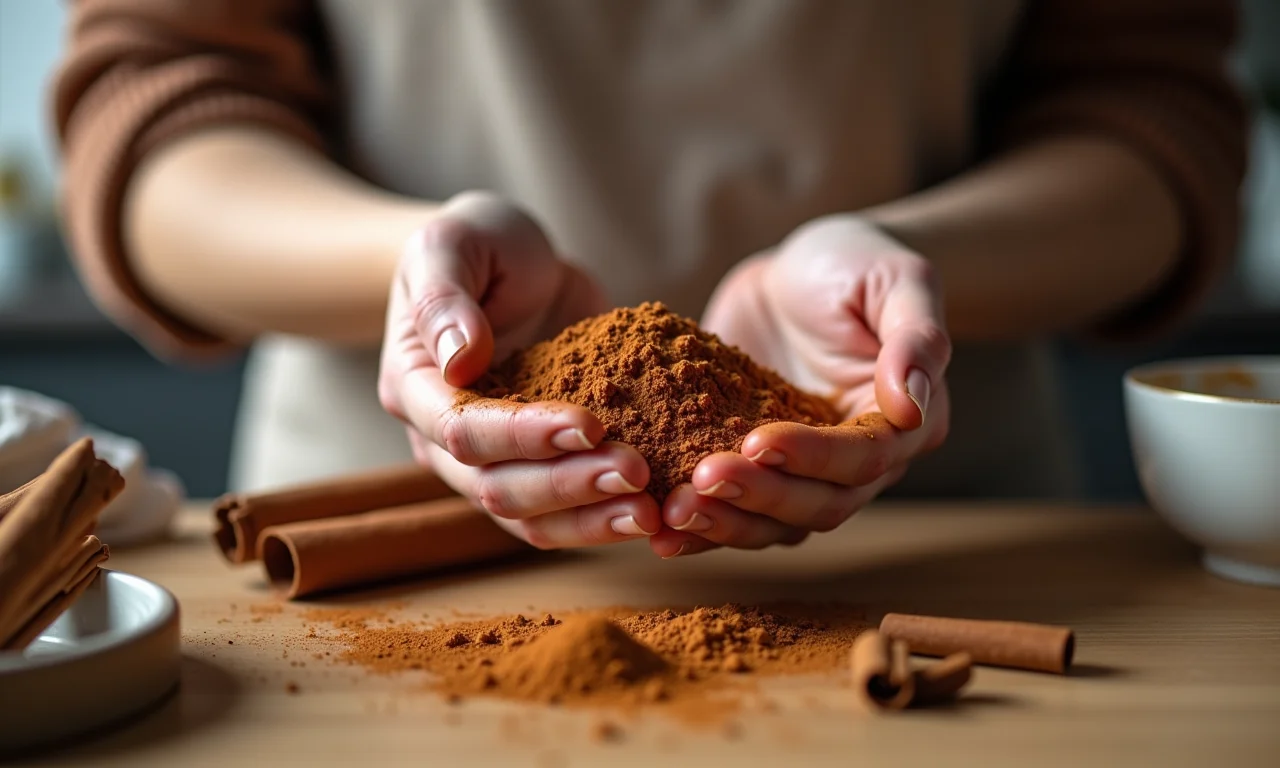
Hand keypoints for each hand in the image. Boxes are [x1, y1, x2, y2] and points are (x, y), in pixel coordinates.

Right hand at [377, 192, 659, 548]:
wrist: (517, 262)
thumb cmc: (479, 244)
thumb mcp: (452, 244)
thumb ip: (445, 296)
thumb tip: (459, 358)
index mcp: (415, 387)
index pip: (461, 430)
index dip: (524, 435)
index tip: (590, 424)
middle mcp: (442, 441)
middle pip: (497, 488)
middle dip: (568, 485)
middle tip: (636, 472)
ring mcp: (493, 462)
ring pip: (530, 518)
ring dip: (591, 519)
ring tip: (651, 511)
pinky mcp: (539, 467)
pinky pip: (564, 514)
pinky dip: (605, 520)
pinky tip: (657, 514)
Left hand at [651, 215, 950, 557]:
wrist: (800, 268)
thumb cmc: (858, 263)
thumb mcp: (899, 281)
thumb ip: (916, 339)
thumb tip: (911, 406)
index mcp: (903, 426)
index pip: (861, 459)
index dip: (810, 457)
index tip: (755, 441)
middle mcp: (858, 463)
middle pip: (815, 504)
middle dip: (757, 498)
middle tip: (700, 482)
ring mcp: (802, 471)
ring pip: (773, 522)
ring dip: (723, 523)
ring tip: (668, 514)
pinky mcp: (754, 467)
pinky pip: (733, 508)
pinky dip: (699, 520)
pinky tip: (653, 522)